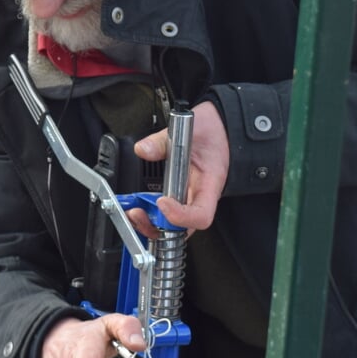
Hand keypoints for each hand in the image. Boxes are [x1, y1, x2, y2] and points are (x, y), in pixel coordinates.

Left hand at [126, 100, 227, 233]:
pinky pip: (166, 214)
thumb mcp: (191, 129)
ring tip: (133, 212)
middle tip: (137, 213)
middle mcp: (200, 197)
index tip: (162, 201)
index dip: (180, 215)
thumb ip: (163, 140)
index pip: (201, 214)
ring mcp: (190, 199)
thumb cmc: (215, 133)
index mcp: (210, 185)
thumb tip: (144, 149)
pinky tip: (137, 205)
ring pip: (173, 226)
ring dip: (151, 224)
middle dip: (158, 226)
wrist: (223, 130)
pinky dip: (150, 214)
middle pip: (183, 228)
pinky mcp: (180, 196)